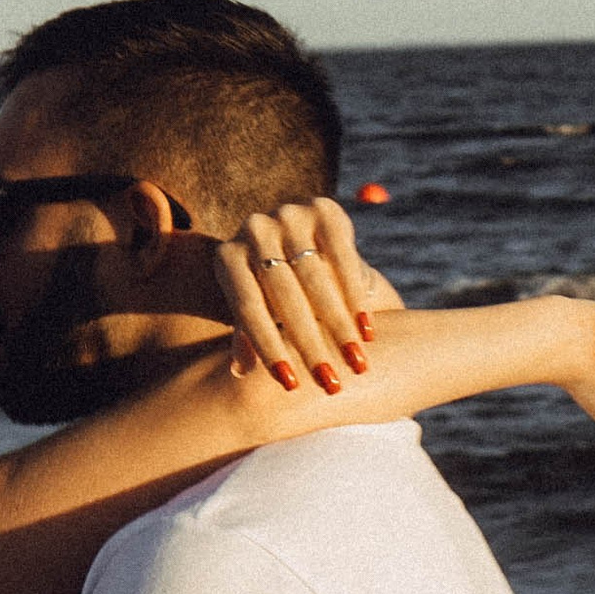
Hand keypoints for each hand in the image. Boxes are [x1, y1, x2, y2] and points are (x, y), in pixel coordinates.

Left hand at [215, 198, 395, 393]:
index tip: (291, 385)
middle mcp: (253, 230)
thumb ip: (246, 335)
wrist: (295, 234)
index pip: (247, 308)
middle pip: (282, 295)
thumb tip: (239, 371)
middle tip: (330, 383)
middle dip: (309, 343)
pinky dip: (355, 296)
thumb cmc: (268, 286)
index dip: (268, 348)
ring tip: (356, 362)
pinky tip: (367, 329)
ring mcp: (288, 214)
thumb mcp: (254, 307)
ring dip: (338, 324)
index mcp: (227, 257)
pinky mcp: (323, 208)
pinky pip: (342, 256)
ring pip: (315, 277)